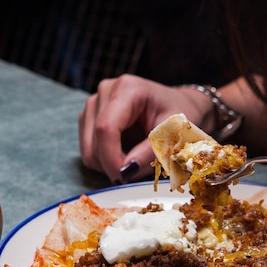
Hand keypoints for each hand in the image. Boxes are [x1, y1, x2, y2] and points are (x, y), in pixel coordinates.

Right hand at [79, 74, 215, 181]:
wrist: (175, 105)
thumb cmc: (177, 116)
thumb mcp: (172, 133)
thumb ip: (149, 152)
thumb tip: (125, 171)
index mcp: (127, 89)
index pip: (106, 127)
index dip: (111, 157)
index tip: (124, 177)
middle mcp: (106, 91)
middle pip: (94, 141)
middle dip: (112, 164)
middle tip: (137, 170)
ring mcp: (94, 103)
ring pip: (88, 149)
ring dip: (108, 163)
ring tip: (134, 159)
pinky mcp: (90, 116)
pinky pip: (89, 149)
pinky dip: (105, 160)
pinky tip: (125, 153)